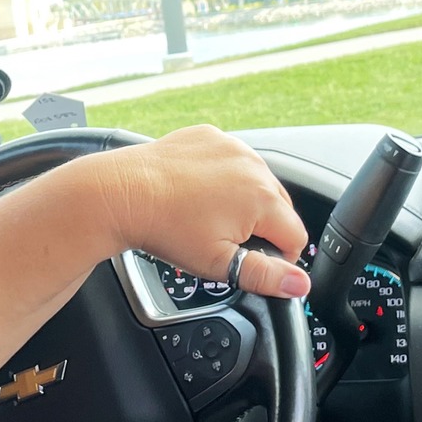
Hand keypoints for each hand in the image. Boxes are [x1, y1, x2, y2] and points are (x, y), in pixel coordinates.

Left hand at [80, 126, 311, 298]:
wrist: (122, 193)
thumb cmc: (165, 227)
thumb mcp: (218, 264)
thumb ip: (265, 276)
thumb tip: (300, 286)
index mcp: (263, 198)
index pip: (296, 237)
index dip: (278, 258)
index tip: (250, 262)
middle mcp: (253, 165)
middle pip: (279, 208)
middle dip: (261, 227)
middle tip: (223, 240)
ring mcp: (231, 146)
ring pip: (256, 182)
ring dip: (244, 200)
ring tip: (207, 216)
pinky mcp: (210, 136)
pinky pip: (231, 160)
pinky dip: (223, 176)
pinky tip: (197, 193)